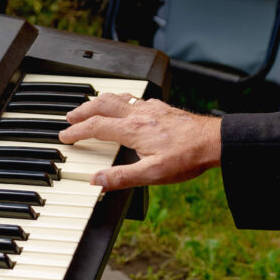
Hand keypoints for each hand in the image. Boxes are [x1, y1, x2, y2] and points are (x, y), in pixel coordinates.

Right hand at [60, 93, 221, 190]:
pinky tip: (126, 104)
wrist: (214, 142)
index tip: (66, 136)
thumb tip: (96, 181)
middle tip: (71, 117)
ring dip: (99, 101)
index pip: (96, 127)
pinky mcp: (162, 108)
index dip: (77, 131)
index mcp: (132, 130)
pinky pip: (135, 98)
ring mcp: (151, 109)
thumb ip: (122, 177)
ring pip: (118, 98)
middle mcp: (139, 115)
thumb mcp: (153, 174)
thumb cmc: (187, 157)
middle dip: (83, 111)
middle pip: (102, 106)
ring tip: (91, 106)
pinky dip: (121, 99)